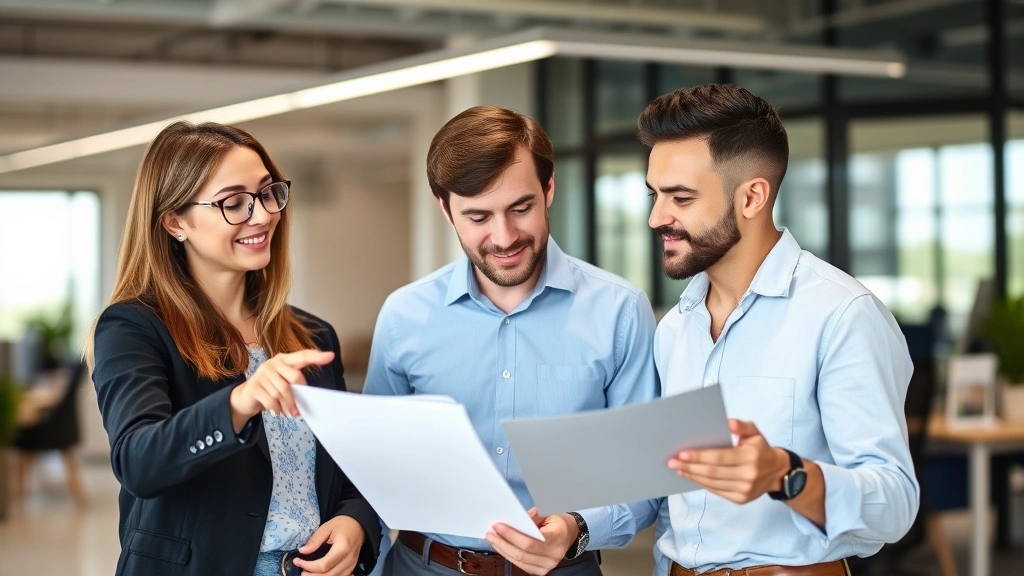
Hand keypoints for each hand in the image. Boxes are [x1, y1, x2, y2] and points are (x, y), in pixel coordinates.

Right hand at [229, 349, 333, 431]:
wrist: (245, 397)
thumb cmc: (270, 389)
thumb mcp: (283, 383)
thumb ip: (295, 384)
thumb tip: (310, 396)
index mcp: (283, 360)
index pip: (302, 356)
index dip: (316, 356)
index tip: (330, 356)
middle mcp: (272, 363)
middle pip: (294, 377)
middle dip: (298, 396)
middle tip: (298, 410)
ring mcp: (262, 373)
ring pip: (282, 392)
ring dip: (287, 406)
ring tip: (288, 413)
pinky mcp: (254, 386)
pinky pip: (271, 401)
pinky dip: (276, 409)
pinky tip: (276, 411)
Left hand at [292, 515, 365, 575]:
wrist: (358, 524)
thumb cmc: (342, 524)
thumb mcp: (326, 527)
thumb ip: (315, 540)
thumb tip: (302, 551)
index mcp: (343, 548)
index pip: (323, 565)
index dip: (308, 566)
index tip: (297, 561)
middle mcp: (349, 559)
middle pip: (328, 575)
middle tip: (300, 571)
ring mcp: (352, 565)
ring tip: (308, 573)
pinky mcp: (352, 567)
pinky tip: (320, 574)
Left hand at [486, 508, 578, 574]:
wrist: (571, 534)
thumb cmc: (559, 522)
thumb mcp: (549, 514)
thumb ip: (532, 517)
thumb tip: (513, 519)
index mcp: (557, 539)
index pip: (530, 542)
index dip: (511, 535)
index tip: (498, 526)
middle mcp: (553, 556)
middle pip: (522, 553)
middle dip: (503, 542)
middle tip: (490, 533)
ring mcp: (548, 566)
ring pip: (519, 561)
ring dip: (503, 550)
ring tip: (493, 539)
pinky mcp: (542, 571)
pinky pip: (522, 566)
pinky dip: (509, 556)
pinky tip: (502, 547)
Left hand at [667, 419, 788, 503]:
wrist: (777, 472)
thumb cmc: (760, 448)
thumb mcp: (755, 432)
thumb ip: (742, 426)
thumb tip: (728, 422)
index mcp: (750, 456)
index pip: (720, 457)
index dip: (699, 456)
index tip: (682, 453)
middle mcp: (748, 475)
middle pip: (713, 472)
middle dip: (690, 467)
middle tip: (672, 462)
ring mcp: (744, 489)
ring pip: (712, 483)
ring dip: (692, 476)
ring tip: (678, 469)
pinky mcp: (740, 499)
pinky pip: (717, 491)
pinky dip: (702, 484)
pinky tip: (691, 476)